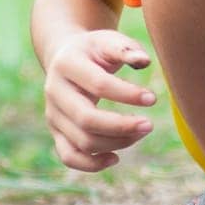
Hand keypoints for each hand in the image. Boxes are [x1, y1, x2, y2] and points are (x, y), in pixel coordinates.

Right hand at [43, 30, 156, 171]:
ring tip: (139, 133)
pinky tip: (115, 158)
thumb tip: (144, 62)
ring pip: (82, 141)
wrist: (64, 57)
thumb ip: (126, 49)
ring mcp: (52, 114)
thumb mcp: (108, 40)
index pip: (98, 85)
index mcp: (66, 65)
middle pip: (86, 119)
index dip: (127, 95)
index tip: (152, 99)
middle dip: (122, 126)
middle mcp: (54, 91)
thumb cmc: (94, 50)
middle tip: (149, 125)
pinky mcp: (56, 132)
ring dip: (116, 143)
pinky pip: (69, 156)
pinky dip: (92, 164)